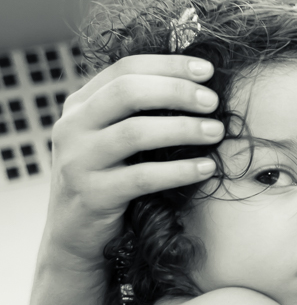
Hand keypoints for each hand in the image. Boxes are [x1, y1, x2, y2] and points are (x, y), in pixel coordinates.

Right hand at [45, 54, 223, 271]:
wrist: (76, 238)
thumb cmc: (110, 184)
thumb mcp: (113, 143)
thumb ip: (136, 116)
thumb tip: (197, 90)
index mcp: (79, 106)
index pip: (124, 69)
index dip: (168, 66)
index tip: (208, 70)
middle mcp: (72, 127)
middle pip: (127, 92)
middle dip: (176, 92)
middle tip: (214, 102)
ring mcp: (78, 161)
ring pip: (134, 133)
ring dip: (182, 129)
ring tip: (217, 133)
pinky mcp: (93, 195)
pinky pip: (143, 178)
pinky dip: (179, 171)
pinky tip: (207, 168)